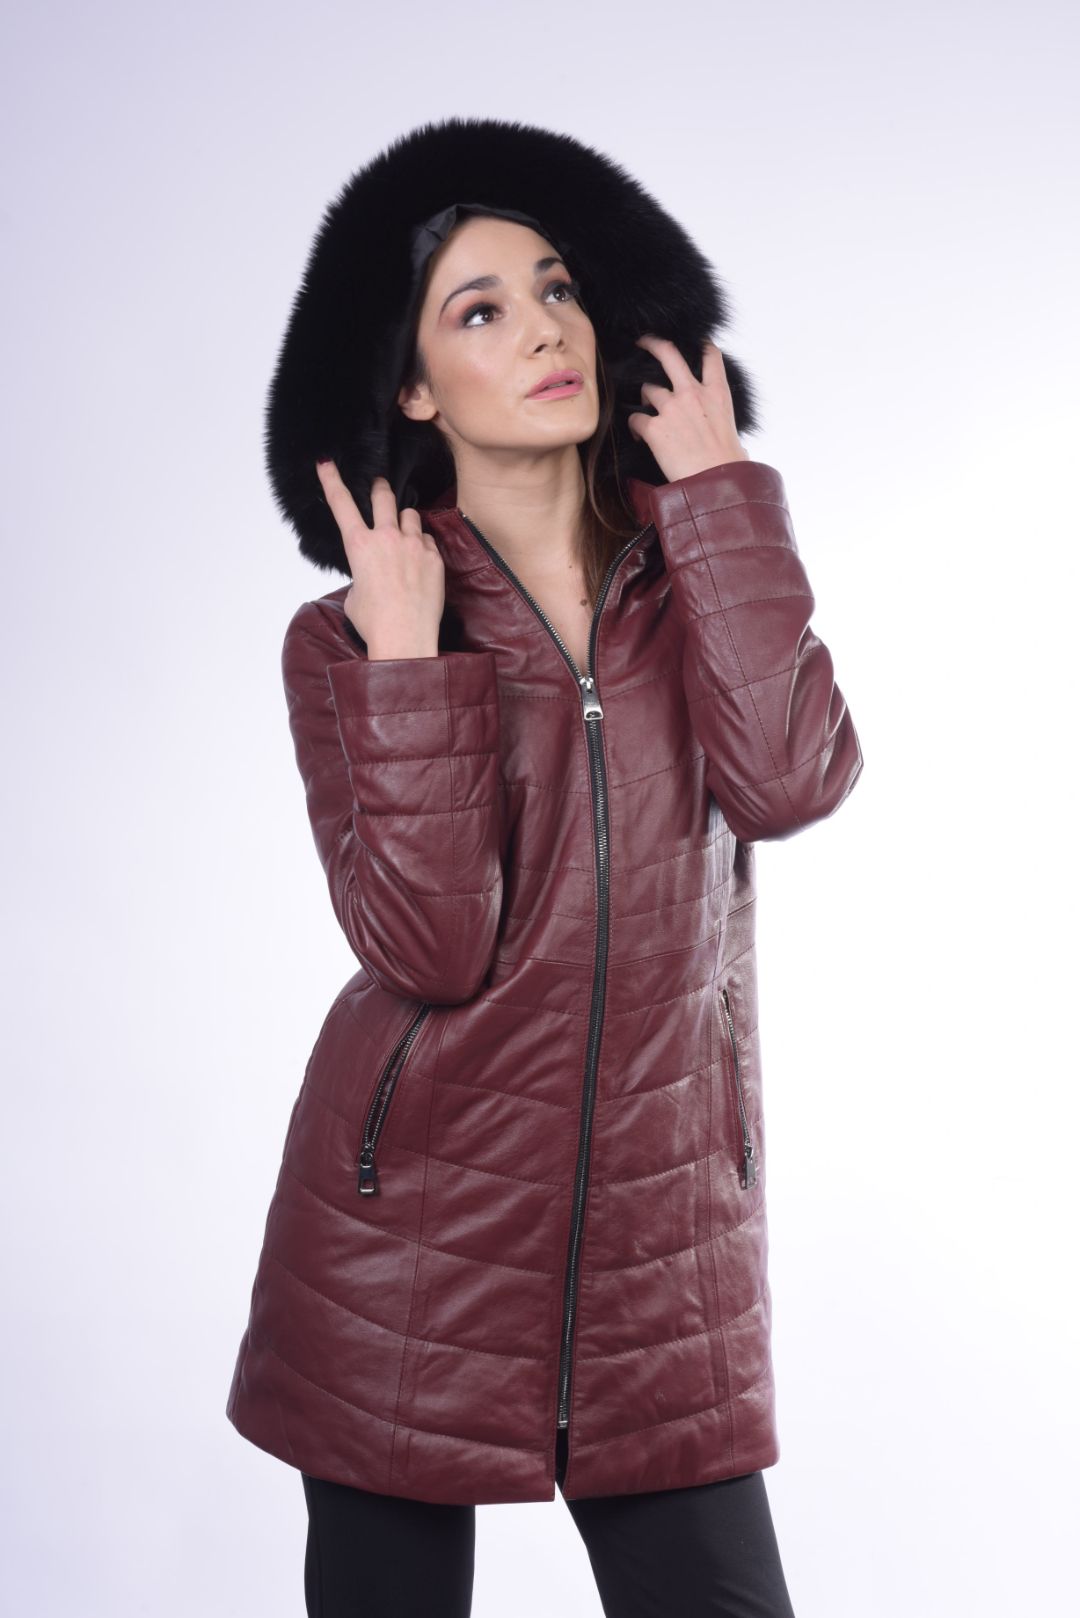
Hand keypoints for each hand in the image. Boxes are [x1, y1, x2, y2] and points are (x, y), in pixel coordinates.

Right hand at [315, 464, 443, 658]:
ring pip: (410, 515)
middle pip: (383, 496)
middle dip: (379, 488)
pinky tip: (419, 562)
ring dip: (404, 521)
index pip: (341, 504)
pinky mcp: (434, 557)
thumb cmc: (375, 621)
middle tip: (379, 487)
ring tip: (403, 537)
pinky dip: (421, 545)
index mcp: (359, 546)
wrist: (405, 638)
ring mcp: (413, 545)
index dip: (332, 480)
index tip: (327, 463)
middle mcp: (386, 538)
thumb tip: (373, 570)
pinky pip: (427, 540)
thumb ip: (362, 572)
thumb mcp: (355, 594)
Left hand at [626, 335, 748, 482]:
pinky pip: (635, 418)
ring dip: (646, 397)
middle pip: (669, 355)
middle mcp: (692, 394)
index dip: (701, 345)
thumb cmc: (730, 466)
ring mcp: (671, 408)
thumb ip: (724, 427)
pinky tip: (640, 436)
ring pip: (648, 389)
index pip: (710, 356)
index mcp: (717, 394)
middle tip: (643, 341)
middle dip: (653, 343)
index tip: (694, 342)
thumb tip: (732, 442)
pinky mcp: (654, 427)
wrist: (717, 483)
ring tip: (647, 412)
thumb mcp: (735, 434)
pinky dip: (635, 426)